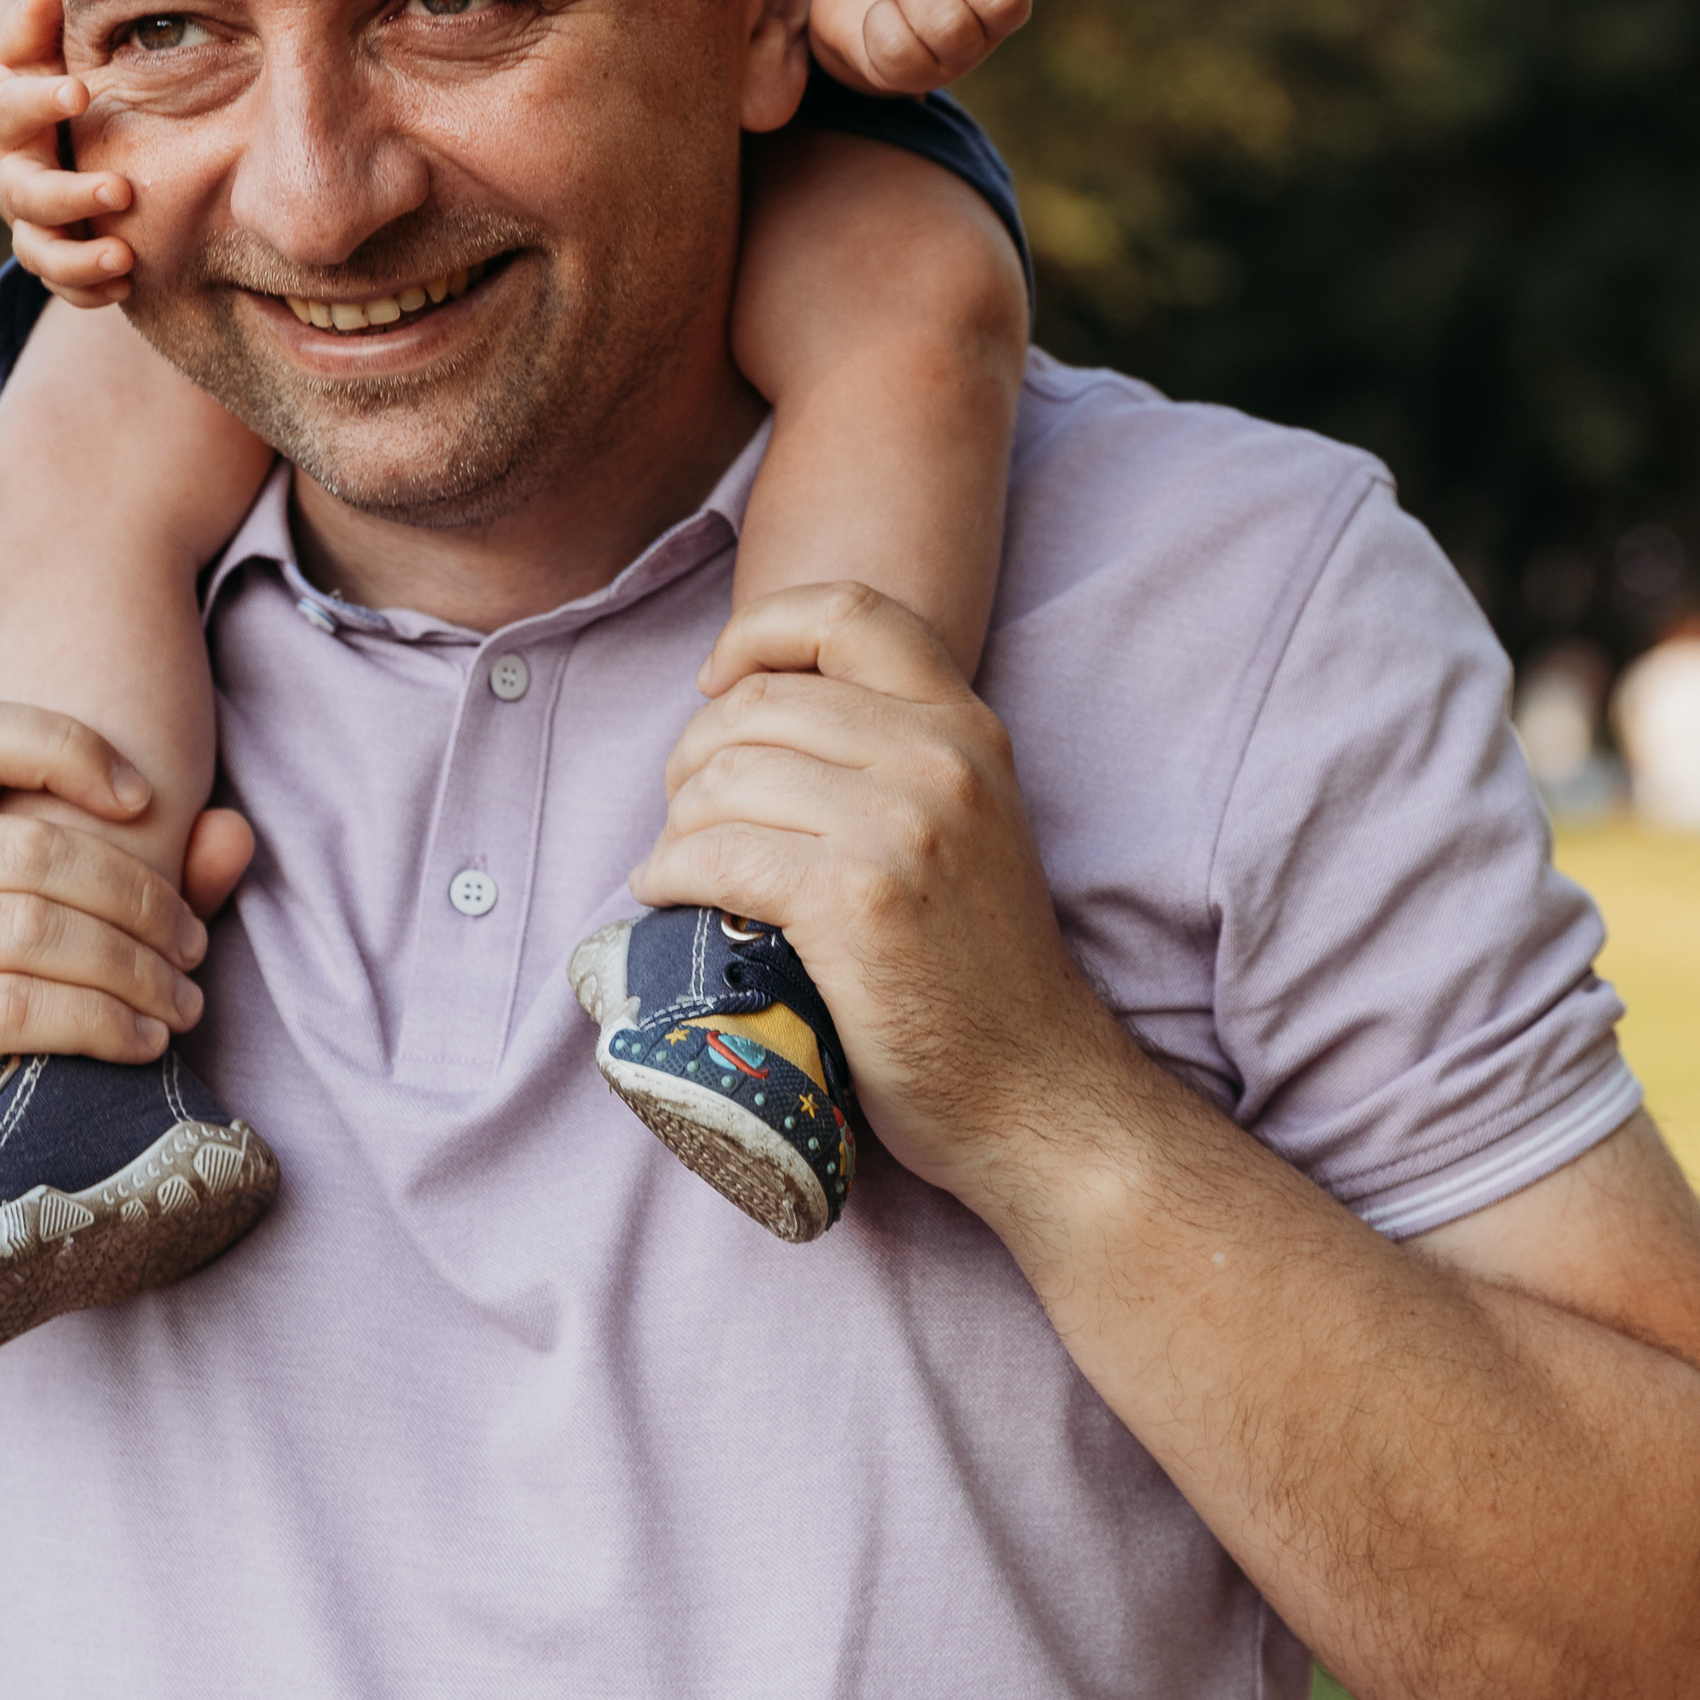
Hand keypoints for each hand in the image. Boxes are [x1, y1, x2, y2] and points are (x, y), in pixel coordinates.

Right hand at [0, 0, 139, 307]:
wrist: (4, 126)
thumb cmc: (27, 74)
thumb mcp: (24, 45)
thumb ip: (34, 22)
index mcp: (0, 115)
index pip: (13, 109)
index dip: (42, 102)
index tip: (80, 91)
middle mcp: (7, 172)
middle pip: (27, 193)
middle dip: (71, 196)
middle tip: (120, 190)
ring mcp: (24, 216)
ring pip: (38, 250)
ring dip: (78, 260)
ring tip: (123, 259)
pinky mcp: (45, 246)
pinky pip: (58, 281)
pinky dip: (86, 291)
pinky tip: (125, 289)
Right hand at [0, 703, 253, 1213]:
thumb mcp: (64, 946)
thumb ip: (145, 885)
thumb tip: (234, 831)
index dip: (65, 745)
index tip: (147, 800)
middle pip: (28, 848)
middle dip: (139, 900)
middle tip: (193, 954)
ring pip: (25, 927)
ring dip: (129, 969)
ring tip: (180, 1008)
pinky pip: (4, 1004)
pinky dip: (92, 1021)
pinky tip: (140, 1046)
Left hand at [640, 584, 1130, 1223]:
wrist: (1033, 1089)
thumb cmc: (977, 970)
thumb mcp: (967, 824)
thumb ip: (892, 756)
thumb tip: (747, 714)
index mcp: (967, 727)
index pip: (847, 611)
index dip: (760, 630)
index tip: (720, 679)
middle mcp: (940, 759)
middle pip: (759, 704)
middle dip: (694, 755)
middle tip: (688, 816)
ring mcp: (901, 828)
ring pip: (724, 778)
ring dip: (675, 826)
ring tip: (681, 868)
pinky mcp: (855, 903)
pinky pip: (715, 857)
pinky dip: (667, 875)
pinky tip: (666, 898)